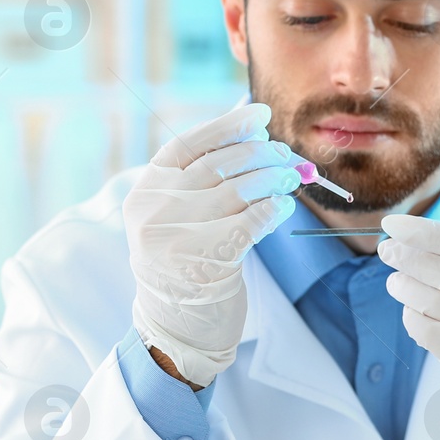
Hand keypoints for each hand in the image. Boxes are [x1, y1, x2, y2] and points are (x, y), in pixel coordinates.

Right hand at [123, 104, 299, 387]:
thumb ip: (206, 176)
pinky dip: (274, 209)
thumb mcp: (182, 215)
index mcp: (146, 190)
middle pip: (220, 164)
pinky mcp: (206, 260)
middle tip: (288, 156)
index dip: (227, 125)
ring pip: (239, 189)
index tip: (260, 114)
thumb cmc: (189, 262)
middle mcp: (156, 209)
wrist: (179, 325)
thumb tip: (255, 132)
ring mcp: (177, 235)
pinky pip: (252, 221)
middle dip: (262, 154)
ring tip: (292, 179)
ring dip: (274, 179)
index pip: (189, 144)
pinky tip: (284, 207)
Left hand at [378, 216, 439, 430]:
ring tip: (396, 282)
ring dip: (404, 287)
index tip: (394, 225)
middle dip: (407, 257)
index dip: (425, 232)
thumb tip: (411, 241)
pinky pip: (428, 331)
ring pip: (431, 301)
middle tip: (387, 251)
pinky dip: (412, 317)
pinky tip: (411, 310)